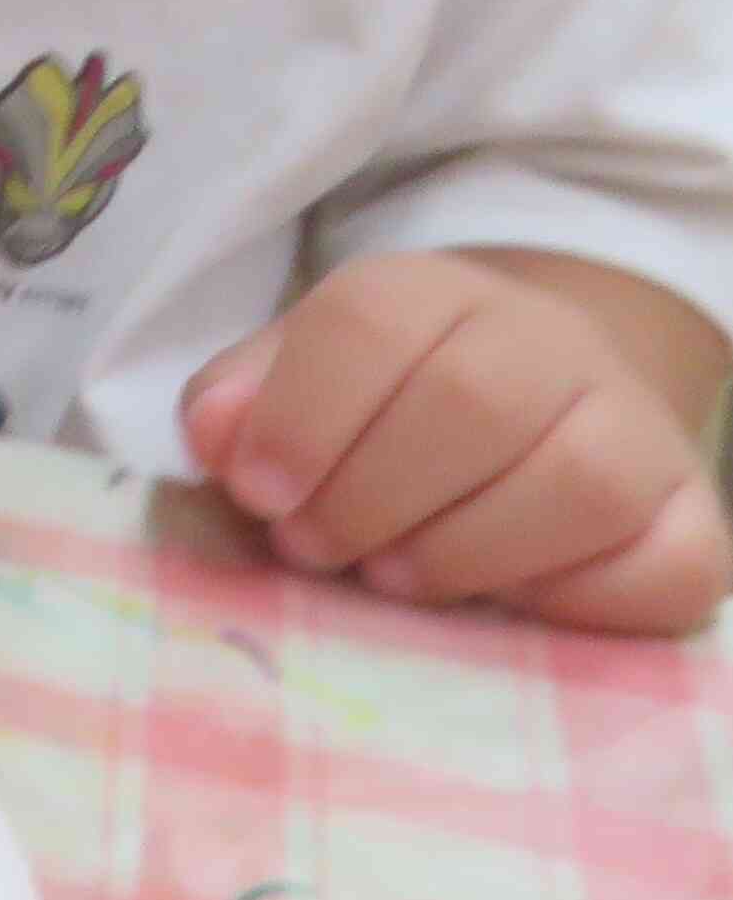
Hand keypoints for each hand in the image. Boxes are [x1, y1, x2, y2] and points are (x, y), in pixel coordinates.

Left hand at [181, 253, 732, 632]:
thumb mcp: (300, 379)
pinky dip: (579, 601)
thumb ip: (243, 400)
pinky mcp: (696, 522)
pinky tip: (506, 606)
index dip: (302, 411)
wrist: (535, 414)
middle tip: (313, 548)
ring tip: (391, 578)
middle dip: (371, 492)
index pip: (372, 319)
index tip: (258, 489)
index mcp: (439, 293)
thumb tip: (214, 435)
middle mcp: (554, 345)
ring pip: (580, 484)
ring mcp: (638, 431)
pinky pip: (670, 567)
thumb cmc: (385, 411)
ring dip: (465, 550)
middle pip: (475, 400)